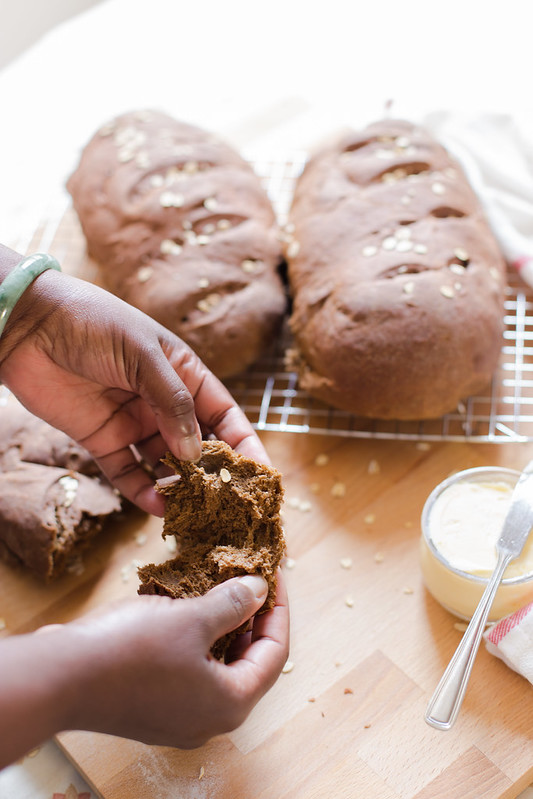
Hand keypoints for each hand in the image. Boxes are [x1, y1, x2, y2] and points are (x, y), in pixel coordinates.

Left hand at [0, 246, 268, 514]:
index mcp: (185, 375)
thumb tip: (195, 453)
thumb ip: (173, 402)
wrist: (28, 325)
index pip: (225, 415)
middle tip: (229, 506)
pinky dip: (143, 492)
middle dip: (215, 475)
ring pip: (166, 465)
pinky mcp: (103, 441)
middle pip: (200, 446)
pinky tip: (158, 508)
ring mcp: (134, 424)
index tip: (261, 476)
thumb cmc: (94, 323)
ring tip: (194, 513)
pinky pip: (129, 474)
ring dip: (180, 488)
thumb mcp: (143, 354)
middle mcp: (164, 403)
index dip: (245, 445)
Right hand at [0, 572, 289, 765]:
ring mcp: (178, 716)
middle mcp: (209, 717)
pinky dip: (192, 637)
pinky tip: (182, 604)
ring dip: (219, 624)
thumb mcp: (192, 617)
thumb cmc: (131, 650)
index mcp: (230, 702)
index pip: (274, 652)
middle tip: (249, 577)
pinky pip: (186, 668)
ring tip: (218, 583)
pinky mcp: (151, 706)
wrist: (59, 678)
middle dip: (250, 616)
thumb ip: (232, 604)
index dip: (278, 608)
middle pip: (247, 660)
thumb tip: (258, 591)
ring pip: (214, 663)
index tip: (274, 574)